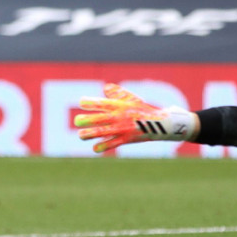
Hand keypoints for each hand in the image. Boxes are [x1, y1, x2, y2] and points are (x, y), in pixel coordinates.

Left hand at [74, 83, 197, 152]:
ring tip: (81, 135)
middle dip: (87, 120)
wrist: (159, 124)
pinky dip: (103, 146)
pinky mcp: (126, 139)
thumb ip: (118, 93)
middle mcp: (119, 117)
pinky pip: (112, 144)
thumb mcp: (132, 98)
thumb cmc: (143, 109)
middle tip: (77, 121)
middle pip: (100, 119)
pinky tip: (95, 147)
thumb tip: (105, 88)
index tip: (82, 102)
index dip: (91, 102)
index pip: (102, 103)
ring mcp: (122, 129)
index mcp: (119, 105)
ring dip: (90, 134)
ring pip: (103, 132)